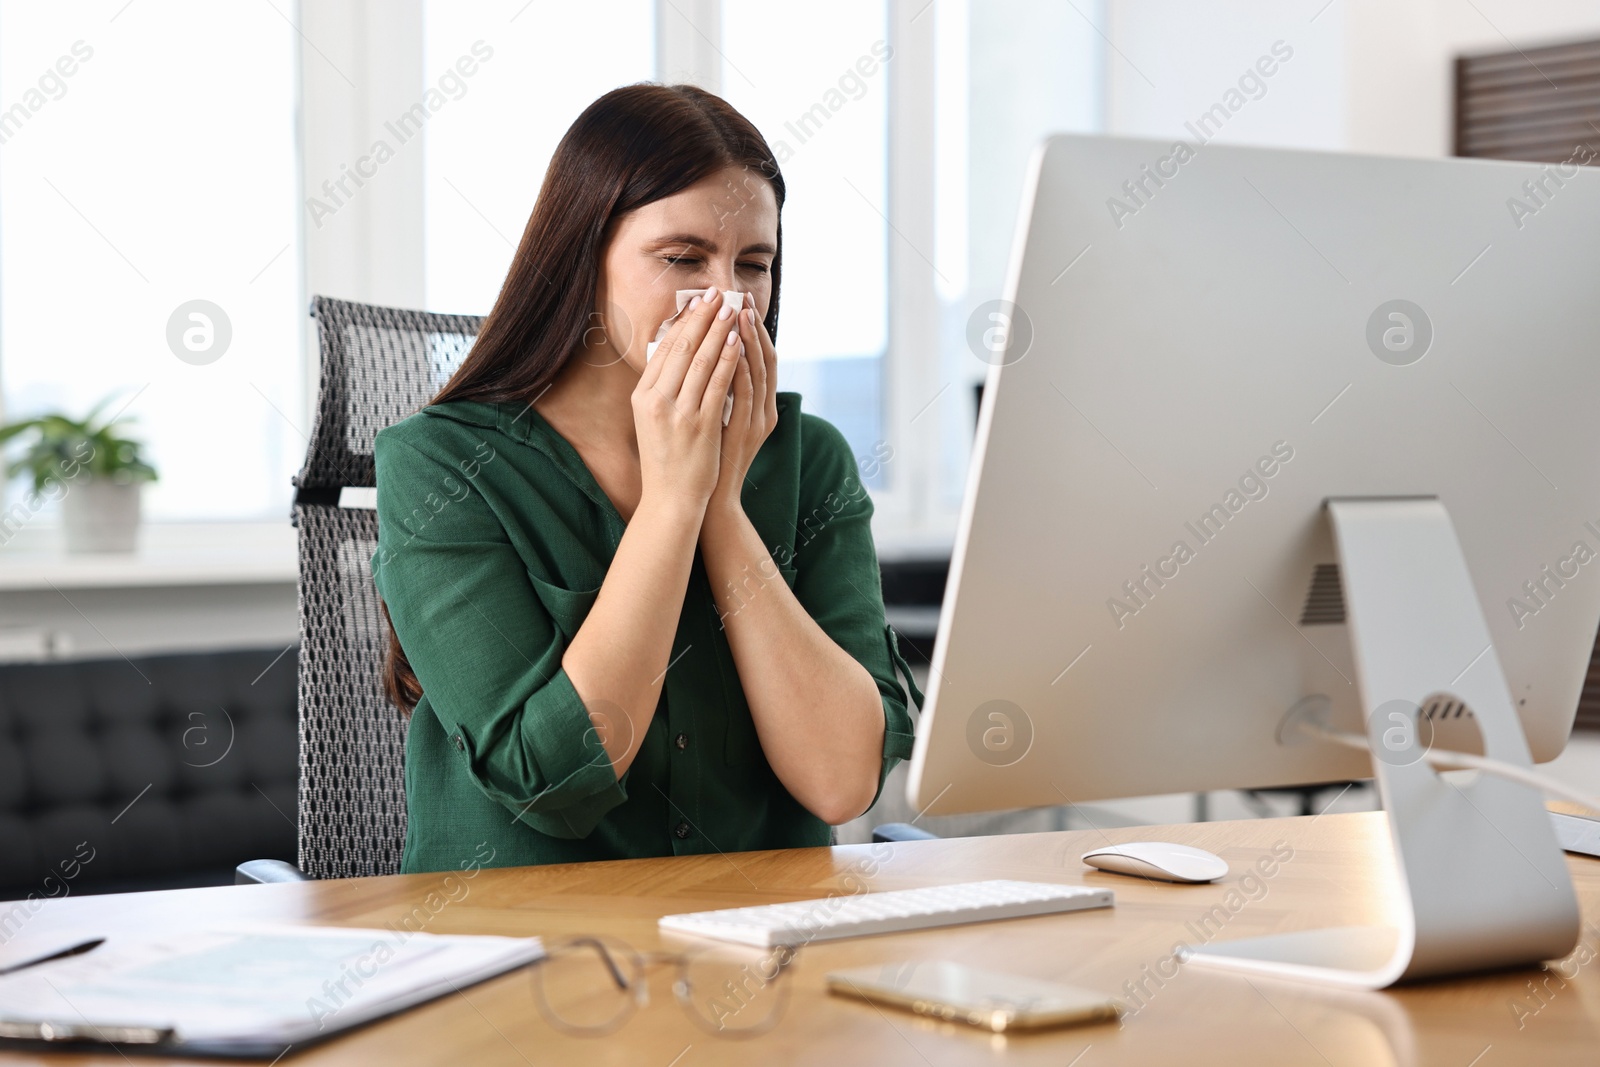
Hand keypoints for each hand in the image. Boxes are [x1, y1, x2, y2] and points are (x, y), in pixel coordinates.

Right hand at [631, 286, 743, 517]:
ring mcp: (678, 413)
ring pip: (701, 360)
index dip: (683, 322)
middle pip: (682, 348)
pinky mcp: (699, 426)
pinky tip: (737, 340)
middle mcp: (656, 401)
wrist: (671, 499)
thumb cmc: (666, 459)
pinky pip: (718, 383)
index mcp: (642, 397)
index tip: (698, 301)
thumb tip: (677, 354)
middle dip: (703, 317)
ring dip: (719, 330)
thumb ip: (663, 389)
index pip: (664, 349)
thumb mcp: (653, 420)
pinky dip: (728, 358)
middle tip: (718, 293)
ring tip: (732, 308)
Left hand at [705, 304, 778, 527]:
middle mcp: (764, 412)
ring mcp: (755, 423)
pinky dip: (736, 370)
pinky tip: (728, 349)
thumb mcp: (714, 419)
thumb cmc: (705, 459)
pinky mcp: (742, 433)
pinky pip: (742, 394)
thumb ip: (717, 391)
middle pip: (764, 360)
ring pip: (756, 373)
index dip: (752, 330)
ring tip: (734, 314)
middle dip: (750, 328)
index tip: (738, 303)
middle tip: (738, 299)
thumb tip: (703, 358)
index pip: (761, 358)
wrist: (704, 501)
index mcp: (760, 407)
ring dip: (746, 342)